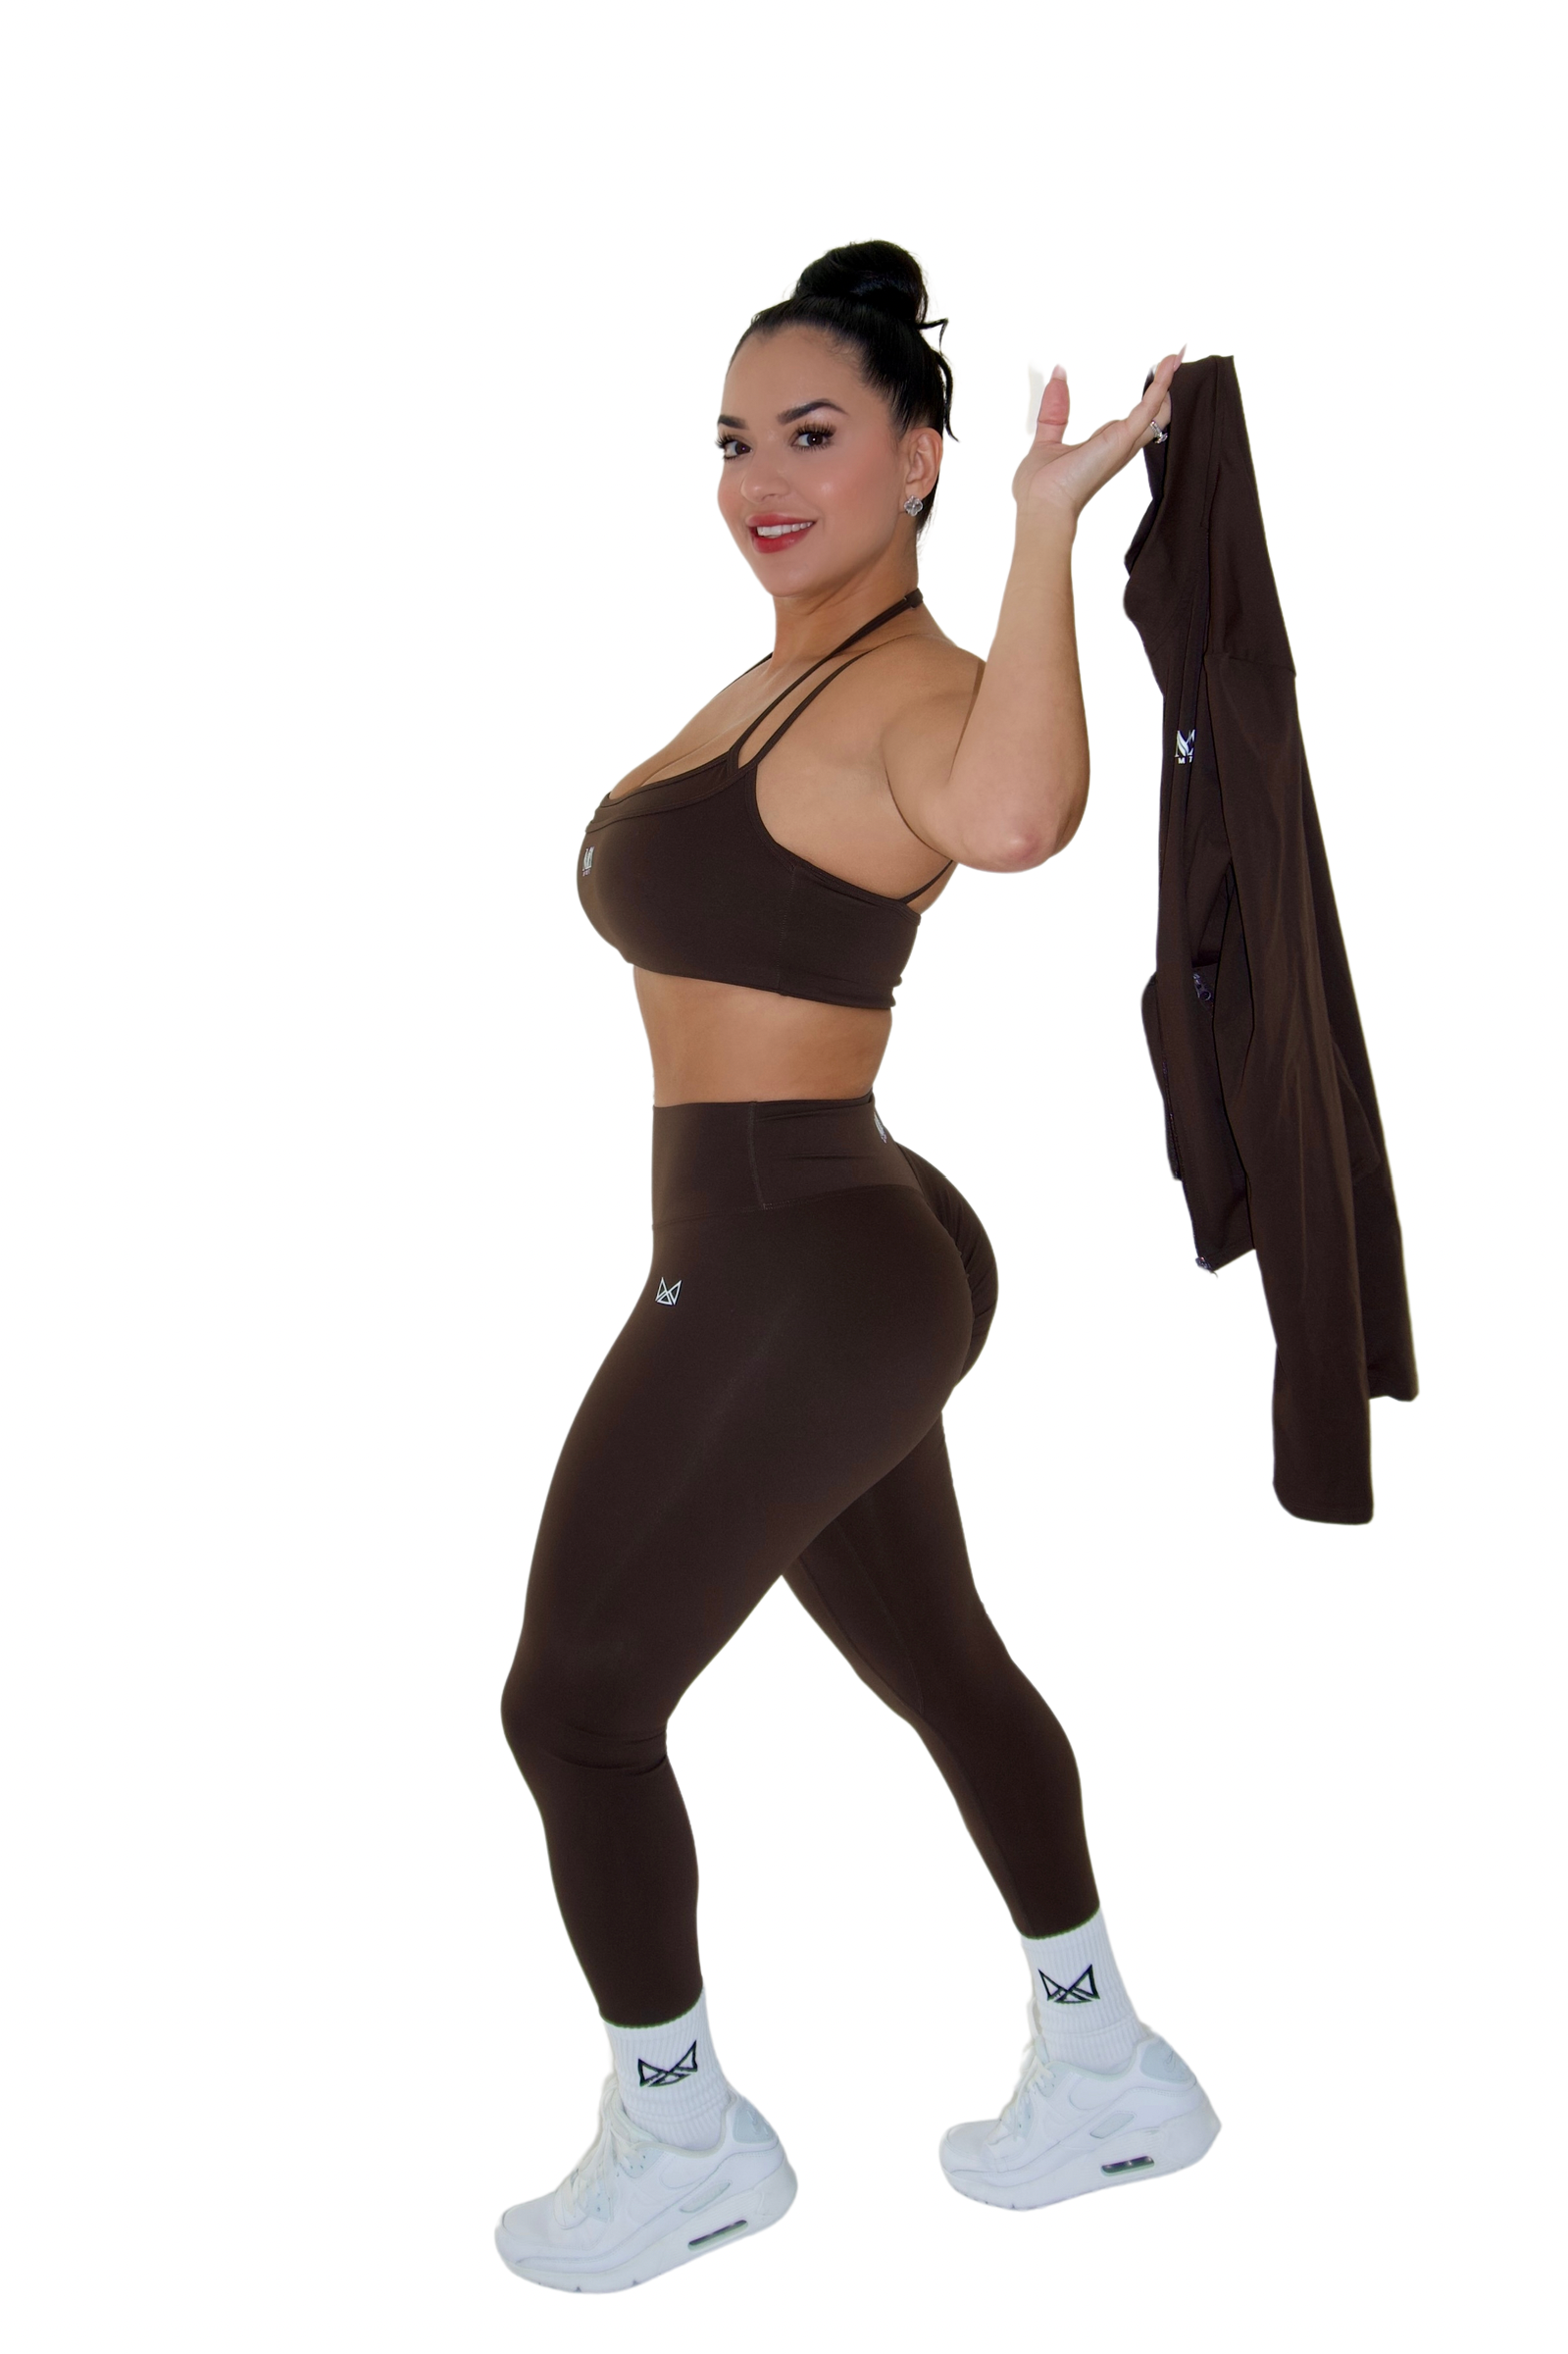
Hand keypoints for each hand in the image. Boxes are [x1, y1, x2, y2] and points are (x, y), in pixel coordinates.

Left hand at [1013, 349, 1182, 523]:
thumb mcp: (1047, 439)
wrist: (1042, 507)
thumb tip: (1057, 376)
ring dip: (1166, 381)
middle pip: (1152, 414)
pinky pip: (1147, 408)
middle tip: (1174, 359)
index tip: (1154, 376)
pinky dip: (1159, 385)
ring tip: (1177, 354)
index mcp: (1103, 447)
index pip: (1131, 420)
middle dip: (1163, 387)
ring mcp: (1123, 444)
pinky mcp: (1122, 440)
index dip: (1144, 399)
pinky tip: (1167, 365)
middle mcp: (1119, 446)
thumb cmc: (1041, 489)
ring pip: (1157, 410)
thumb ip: (1055, 409)